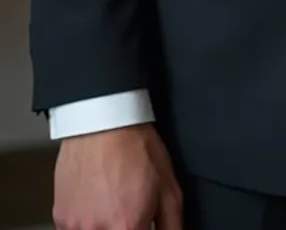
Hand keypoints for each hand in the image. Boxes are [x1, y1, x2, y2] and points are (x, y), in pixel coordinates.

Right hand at [53, 123, 182, 229]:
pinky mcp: (60, 218)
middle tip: (127, 212)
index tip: (142, 224)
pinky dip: (86, 223)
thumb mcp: (169, 188)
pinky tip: (96, 204)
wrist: (103, 121)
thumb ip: (172, 225)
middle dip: (123, 228)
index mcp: (127, 227)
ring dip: (104, 227)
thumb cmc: (134, 148)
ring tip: (112, 206)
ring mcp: (74, 226)